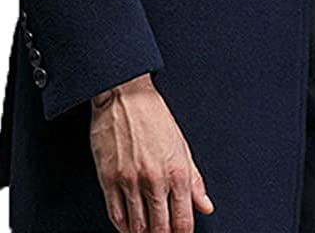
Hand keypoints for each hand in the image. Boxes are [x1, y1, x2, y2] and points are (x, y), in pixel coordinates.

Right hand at [89, 72, 214, 231]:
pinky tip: (128, 227)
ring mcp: (130, 181)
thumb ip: (195, 180)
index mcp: (177, 171)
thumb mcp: (182, 145)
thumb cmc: (153, 116)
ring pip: (137, 227)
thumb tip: (205, 205)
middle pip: (160, 229)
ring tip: (145, 232)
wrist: (124, 95)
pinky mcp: (109, 179)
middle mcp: (155, 179)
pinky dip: (123, 227)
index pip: (183, 221)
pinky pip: (116, 216)